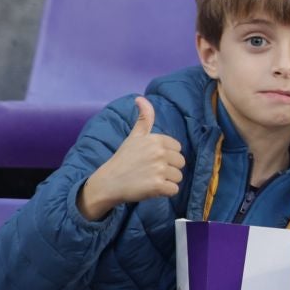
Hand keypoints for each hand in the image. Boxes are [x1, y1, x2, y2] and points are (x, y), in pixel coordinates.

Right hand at [78, 97, 185, 220]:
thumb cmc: (123, 159)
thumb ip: (144, 118)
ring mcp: (159, 169)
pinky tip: (150, 188)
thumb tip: (140, 98)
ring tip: (149, 179)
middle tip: (149, 170)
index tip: (150, 159)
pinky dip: (165, 192)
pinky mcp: (158, 186)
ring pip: (178, 177)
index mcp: (157, 140)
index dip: (166, 156)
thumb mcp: (134, 136)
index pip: (177, 149)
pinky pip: (174, 190)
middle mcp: (159, 153)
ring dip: (166, 181)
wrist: (108, 182)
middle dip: (168, 169)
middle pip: (180, 163)